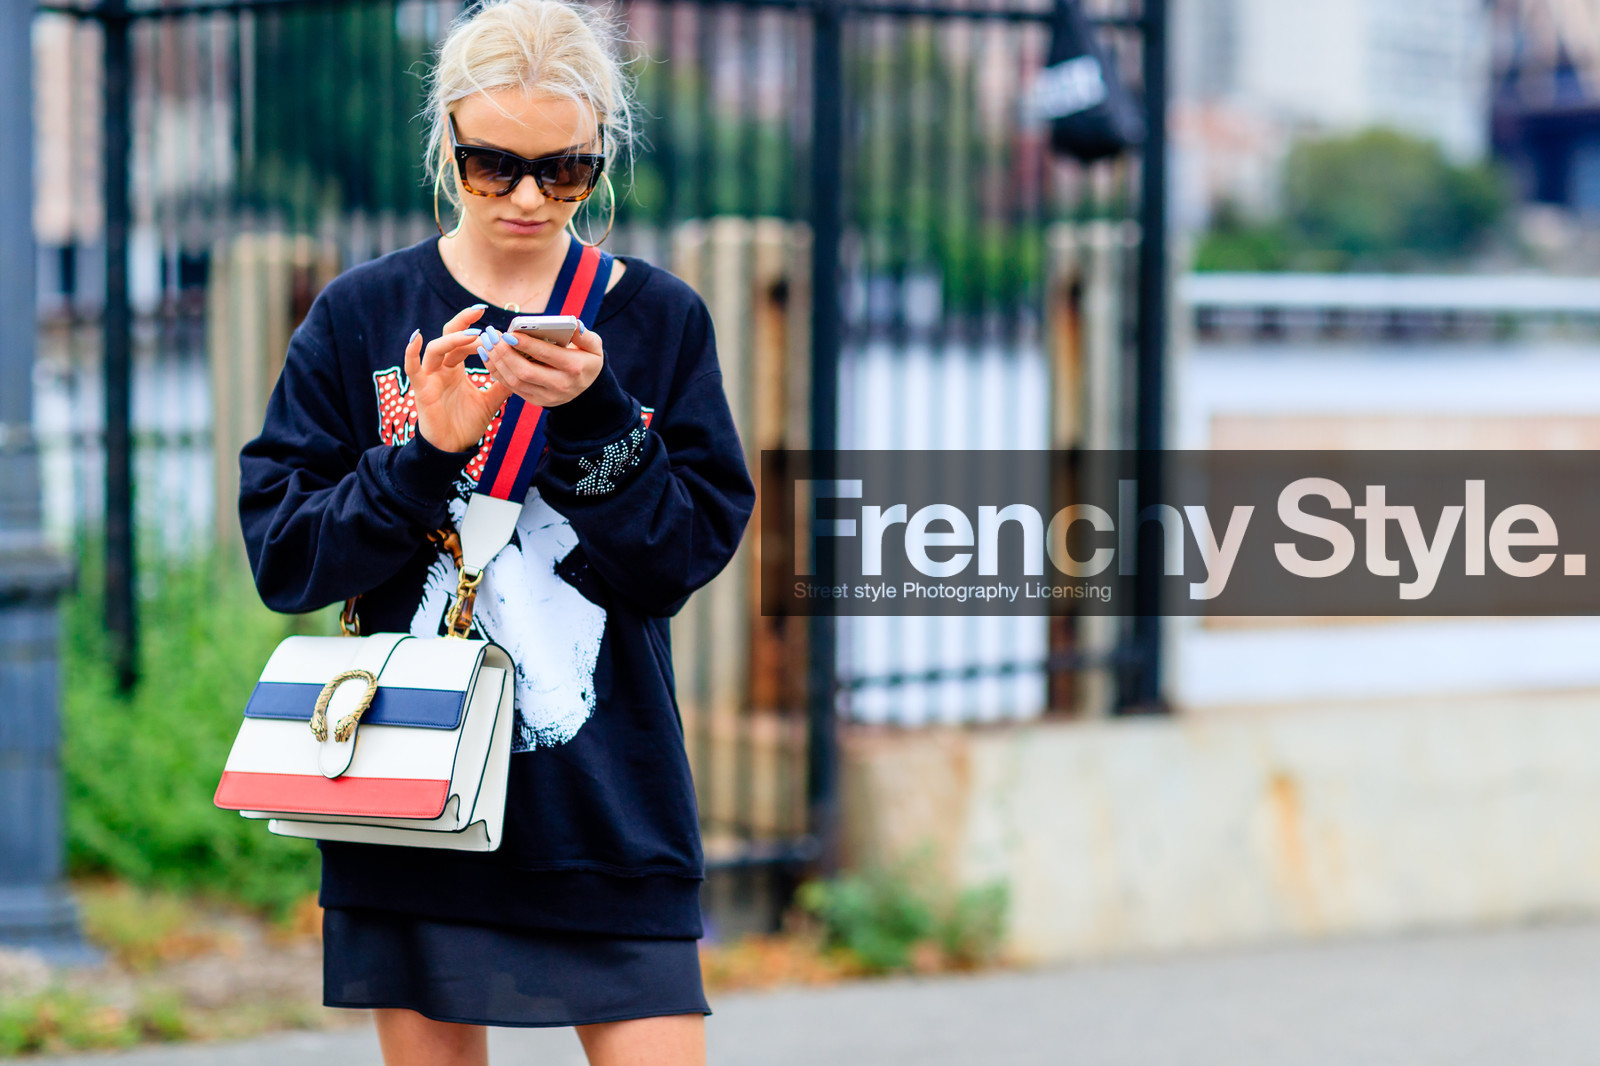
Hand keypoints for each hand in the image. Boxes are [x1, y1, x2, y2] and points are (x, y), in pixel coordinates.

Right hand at [405, 305, 514, 453]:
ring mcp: (430, 377)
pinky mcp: (421, 389)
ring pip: (436, 348)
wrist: (453, 448)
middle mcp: (441, 369)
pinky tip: (416, 337)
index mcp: (455, 369)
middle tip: (481, 313)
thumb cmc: (466, 424)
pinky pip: (412, 368)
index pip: (463, 342)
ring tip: (472, 335)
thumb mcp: (490, 401)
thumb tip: (520, 369)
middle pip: (448, 337)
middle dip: (463, 323)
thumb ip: (502, 385)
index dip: (477, 332)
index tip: (495, 327)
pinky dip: (411, 352)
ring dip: (453, 339)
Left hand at [480, 323, 603, 408]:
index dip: (525, 344)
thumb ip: (583, 335)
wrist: (588, 387)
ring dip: (497, 362)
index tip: (509, 333)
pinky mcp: (536, 400)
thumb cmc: (587, 359)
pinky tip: (489, 356)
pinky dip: (498, 371)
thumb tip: (573, 324)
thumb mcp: (594, 346)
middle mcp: (561, 386)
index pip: (546, 355)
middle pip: (526, 371)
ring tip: (487, 343)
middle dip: (505, 353)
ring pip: (515, 381)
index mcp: (575, 368)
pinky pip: (511, 387)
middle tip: (492, 336)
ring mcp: (547, 396)